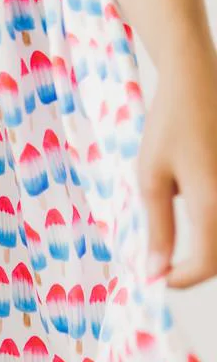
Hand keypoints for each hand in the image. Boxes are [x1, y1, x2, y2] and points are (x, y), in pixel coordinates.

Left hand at [138, 41, 216, 288]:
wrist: (196, 82)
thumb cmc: (169, 125)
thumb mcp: (152, 177)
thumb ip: (158, 228)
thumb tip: (156, 271)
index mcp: (212, 203)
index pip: (206, 265)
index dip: (180, 279)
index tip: (158, 279)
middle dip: (198, 268)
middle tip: (167, 265)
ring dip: (211, 250)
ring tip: (180, 245)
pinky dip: (216, 227)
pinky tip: (201, 217)